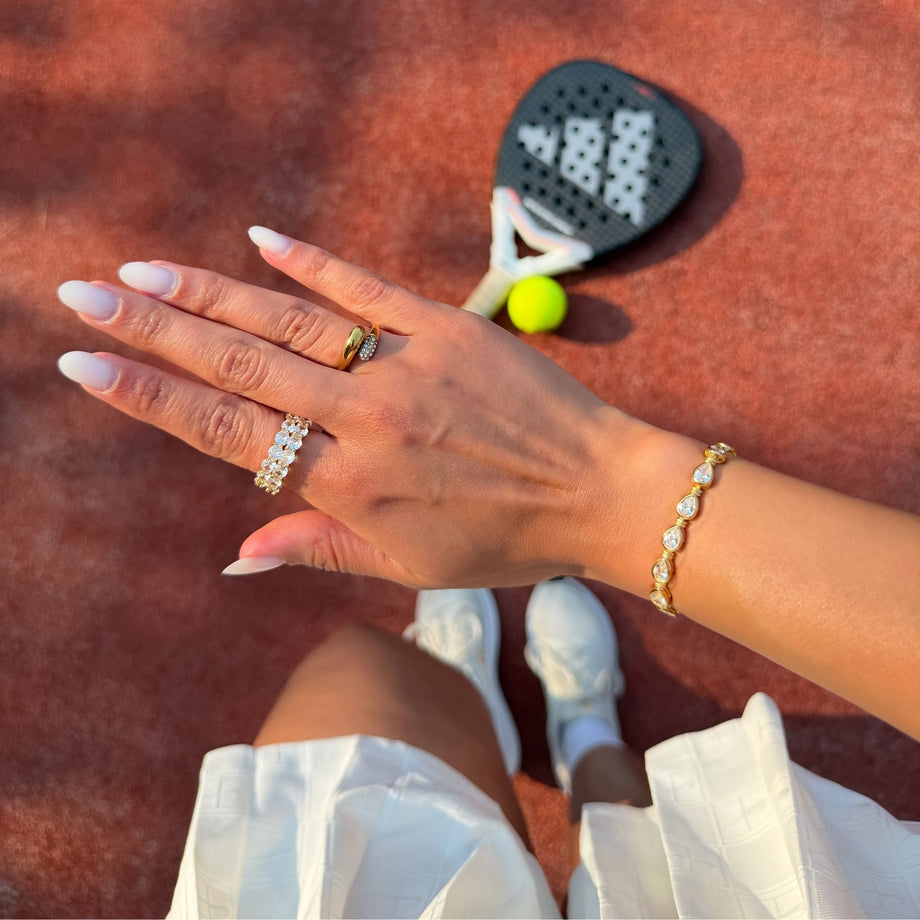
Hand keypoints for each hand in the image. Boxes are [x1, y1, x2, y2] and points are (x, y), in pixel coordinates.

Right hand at [57, 229, 639, 586]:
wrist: (599, 491)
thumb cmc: (505, 541)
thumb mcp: (409, 567)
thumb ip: (318, 547)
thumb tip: (236, 553)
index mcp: (352, 485)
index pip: (229, 435)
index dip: (152, 398)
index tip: (89, 365)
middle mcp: (368, 419)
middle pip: (242, 366)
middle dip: (155, 328)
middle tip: (86, 294)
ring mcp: (408, 366)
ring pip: (290, 322)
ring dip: (212, 293)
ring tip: (146, 270)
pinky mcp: (449, 328)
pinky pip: (368, 289)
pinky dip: (311, 264)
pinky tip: (258, 239)